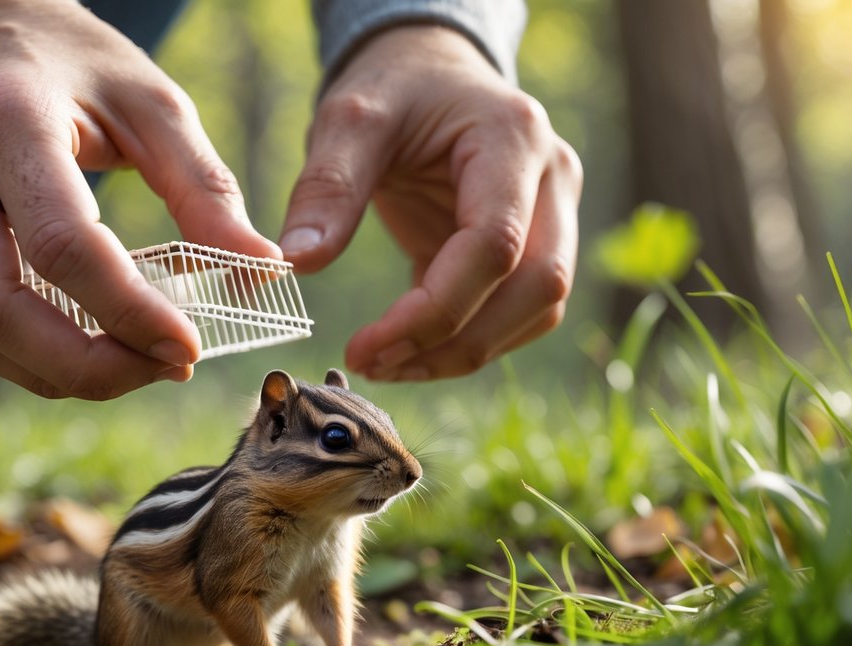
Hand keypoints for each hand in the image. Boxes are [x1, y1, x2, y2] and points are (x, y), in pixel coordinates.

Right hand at [0, 0, 278, 399]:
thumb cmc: (74, 64)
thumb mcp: (152, 103)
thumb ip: (205, 187)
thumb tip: (264, 270)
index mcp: (3, 118)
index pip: (62, 245)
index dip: (129, 312)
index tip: (189, 347)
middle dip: (87, 365)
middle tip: (165, 368)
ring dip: (63, 374)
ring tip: (140, 365)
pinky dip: (37, 360)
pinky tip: (97, 352)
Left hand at [280, 25, 582, 380]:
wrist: (430, 75)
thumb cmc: (394, 88)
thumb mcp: (349, 119)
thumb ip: (327, 188)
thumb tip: (297, 263)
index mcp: (514, 138)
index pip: (496, 245)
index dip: (434, 310)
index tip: (366, 346)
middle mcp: (553, 179)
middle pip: (537, 289)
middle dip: (455, 343)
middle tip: (375, 364)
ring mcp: (554, 216)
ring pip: (537, 311)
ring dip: (463, 352)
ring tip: (386, 362)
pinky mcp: (534, 247)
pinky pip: (518, 314)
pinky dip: (465, 340)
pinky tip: (407, 345)